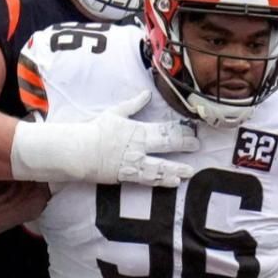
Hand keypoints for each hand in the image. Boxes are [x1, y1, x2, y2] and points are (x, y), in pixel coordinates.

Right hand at [9, 88, 200, 186]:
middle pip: (167, 145)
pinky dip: (161, 181)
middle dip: (184, 145)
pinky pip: (148, 179)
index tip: (193, 129)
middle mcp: (139, 147)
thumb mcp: (115, 113)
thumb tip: (147, 94)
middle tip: (197, 146)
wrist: (80, 151)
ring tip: (189, 172)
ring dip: (176, 169)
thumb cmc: (96, 130)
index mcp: (137, 130)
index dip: (181, 129)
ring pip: (160, 166)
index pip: (164, 129)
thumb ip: (133, 105)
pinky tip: (173, 182)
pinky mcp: (128, 176)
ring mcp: (134, 163)